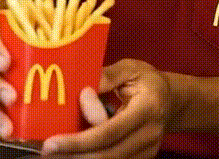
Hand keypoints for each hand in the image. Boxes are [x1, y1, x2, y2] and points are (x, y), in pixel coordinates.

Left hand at [41, 59, 171, 157]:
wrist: (171, 101)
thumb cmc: (147, 81)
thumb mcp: (131, 68)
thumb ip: (109, 75)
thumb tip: (82, 89)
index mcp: (147, 108)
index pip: (109, 131)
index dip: (79, 141)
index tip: (52, 142)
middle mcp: (149, 134)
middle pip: (107, 155)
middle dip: (74, 156)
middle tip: (46, 152)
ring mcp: (147, 151)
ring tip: (56, 155)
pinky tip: (75, 155)